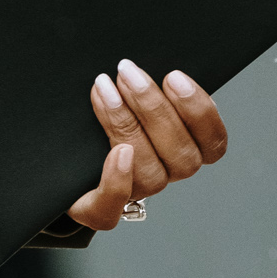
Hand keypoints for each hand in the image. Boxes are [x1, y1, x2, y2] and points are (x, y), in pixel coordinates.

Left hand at [68, 60, 228, 232]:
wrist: (62, 155)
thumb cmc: (108, 116)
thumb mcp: (135, 96)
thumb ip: (151, 87)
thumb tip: (144, 69)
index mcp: (185, 148)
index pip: (213, 142)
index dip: (199, 110)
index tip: (173, 76)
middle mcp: (166, 173)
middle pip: (181, 155)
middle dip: (153, 108)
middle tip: (127, 72)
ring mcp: (135, 193)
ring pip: (149, 175)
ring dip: (126, 125)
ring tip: (104, 88)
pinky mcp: (99, 208)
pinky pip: (111, 208)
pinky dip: (116, 181)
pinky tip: (115, 153)